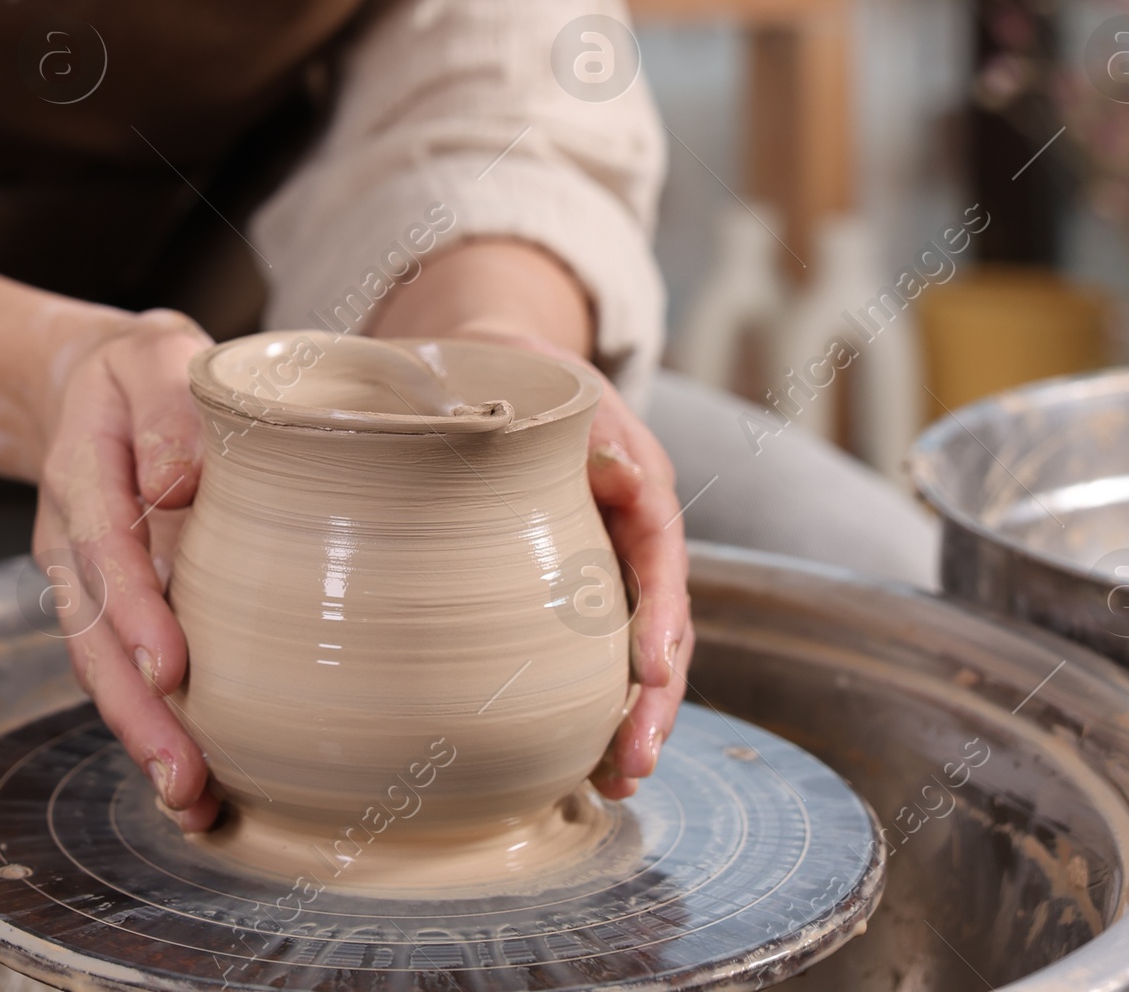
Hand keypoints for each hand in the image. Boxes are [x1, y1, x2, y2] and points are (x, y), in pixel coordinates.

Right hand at [32, 307, 219, 830]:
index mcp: (80, 467)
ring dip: (141, 736)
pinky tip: (190, 781)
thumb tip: (179, 482)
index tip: (172, 667)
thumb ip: (168, 406)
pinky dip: (146, 727)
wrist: (95, 384)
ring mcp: (78, 579)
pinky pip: (115, 670)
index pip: (105, 544)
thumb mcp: (154, 356)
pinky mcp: (101, 607)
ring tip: (192, 799)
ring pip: (98, 668)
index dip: (135, 609)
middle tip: (186, 775)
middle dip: (137, 711)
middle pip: (93, 633)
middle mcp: (68, 536)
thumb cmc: (141, 374)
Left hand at [371, 237, 691, 799]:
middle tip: (632, 761)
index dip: (661, 612)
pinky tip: (583, 765)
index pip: (661, 552)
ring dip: (630, 718)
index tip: (649, 667)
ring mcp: (600, 568)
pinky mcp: (563, 595)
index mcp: (634, 483)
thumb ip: (575, 426)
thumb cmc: (514, 377)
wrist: (486, 365)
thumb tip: (617, 471)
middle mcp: (628, 534)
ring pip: (630, 653)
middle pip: (659, 622)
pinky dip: (593, 710)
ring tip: (618, 781)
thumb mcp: (547, 387)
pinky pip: (588, 656)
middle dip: (653, 698)